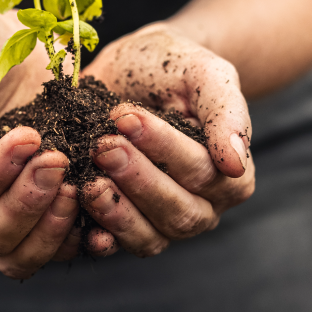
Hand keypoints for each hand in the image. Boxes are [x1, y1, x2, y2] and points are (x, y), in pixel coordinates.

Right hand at [0, 4, 104, 277]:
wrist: (5, 39)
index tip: (29, 135)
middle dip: (28, 204)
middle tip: (56, 158)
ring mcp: (14, 207)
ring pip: (26, 253)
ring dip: (54, 228)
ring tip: (80, 184)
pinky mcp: (53, 202)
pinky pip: (66, 241)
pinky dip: (85, 234)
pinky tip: (105, 206)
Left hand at [81, 23, 254, 256]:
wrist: (131, 68)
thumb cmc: (173, 66)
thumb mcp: (204, 72)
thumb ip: (226, 112)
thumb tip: (235, 163)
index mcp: (231, 175)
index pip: (202, 171)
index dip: (163, 147)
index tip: (126, 117)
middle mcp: (202, 207)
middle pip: (177, 211)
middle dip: (137, 178)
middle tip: (103, 145)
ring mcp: (161, 222)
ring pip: (148, 236)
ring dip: (116, 211)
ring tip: (87, 181)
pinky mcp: (124, 226)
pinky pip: (115, 245)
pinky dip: (96, 236)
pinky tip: (76, 215)